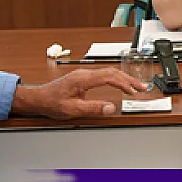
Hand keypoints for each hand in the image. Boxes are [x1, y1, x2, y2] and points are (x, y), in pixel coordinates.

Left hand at [15, 69, 146, 118]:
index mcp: (83, 79)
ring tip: (135, 86)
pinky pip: (103, 75)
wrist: (39, 98)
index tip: (133, 91)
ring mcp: (83, 75)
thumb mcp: (72, 109)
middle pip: (111, 72)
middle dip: (128, 79)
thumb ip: (92, 108)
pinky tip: (120, 84)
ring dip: (123, 79)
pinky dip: (115, 79)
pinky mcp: (83, 78)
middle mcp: (84, 74)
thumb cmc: (52, 103)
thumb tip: (110, 107)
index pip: (109, 77)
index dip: (123, 83)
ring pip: (108, 72)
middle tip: (142, 87)